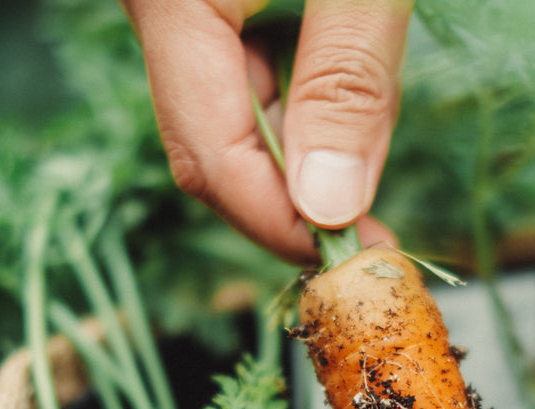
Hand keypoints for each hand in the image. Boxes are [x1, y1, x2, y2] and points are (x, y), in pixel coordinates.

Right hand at [120, 0, 409, 263]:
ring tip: (373, 140)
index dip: (280, 223)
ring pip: (232, 113)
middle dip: (297, 195)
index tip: (352, 257)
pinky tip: (350, 93)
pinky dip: (303, 98)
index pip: (209, 154)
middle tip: (374, 229)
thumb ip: (345, 81)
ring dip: (307, 147)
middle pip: (214, 145)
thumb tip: (330, 205)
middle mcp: (160, 7)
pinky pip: (245, 71)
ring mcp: (182, 4)